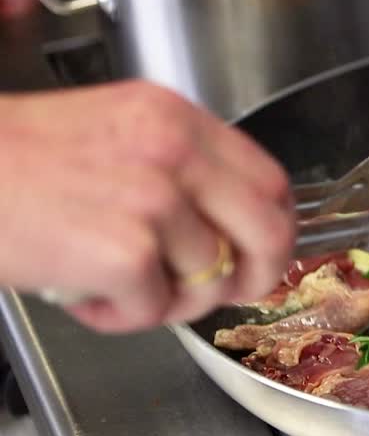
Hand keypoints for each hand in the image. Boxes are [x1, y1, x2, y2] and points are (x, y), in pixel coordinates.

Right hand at [0, 80, 296, 332]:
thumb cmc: (10, 161)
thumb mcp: (109, 133)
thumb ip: (175, 167)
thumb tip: (228, 225)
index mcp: (175, 118)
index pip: (270, 179)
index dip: (275, 227)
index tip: (261, 252)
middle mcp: (174, 151)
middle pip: (269, 229)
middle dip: (254, 275)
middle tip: (219, 291)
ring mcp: (154, 200)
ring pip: (208, 279)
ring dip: (163, 300)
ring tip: (106, 280)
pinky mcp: (125, 250)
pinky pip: (155, 308)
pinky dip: (119, 317)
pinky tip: (80, 293)